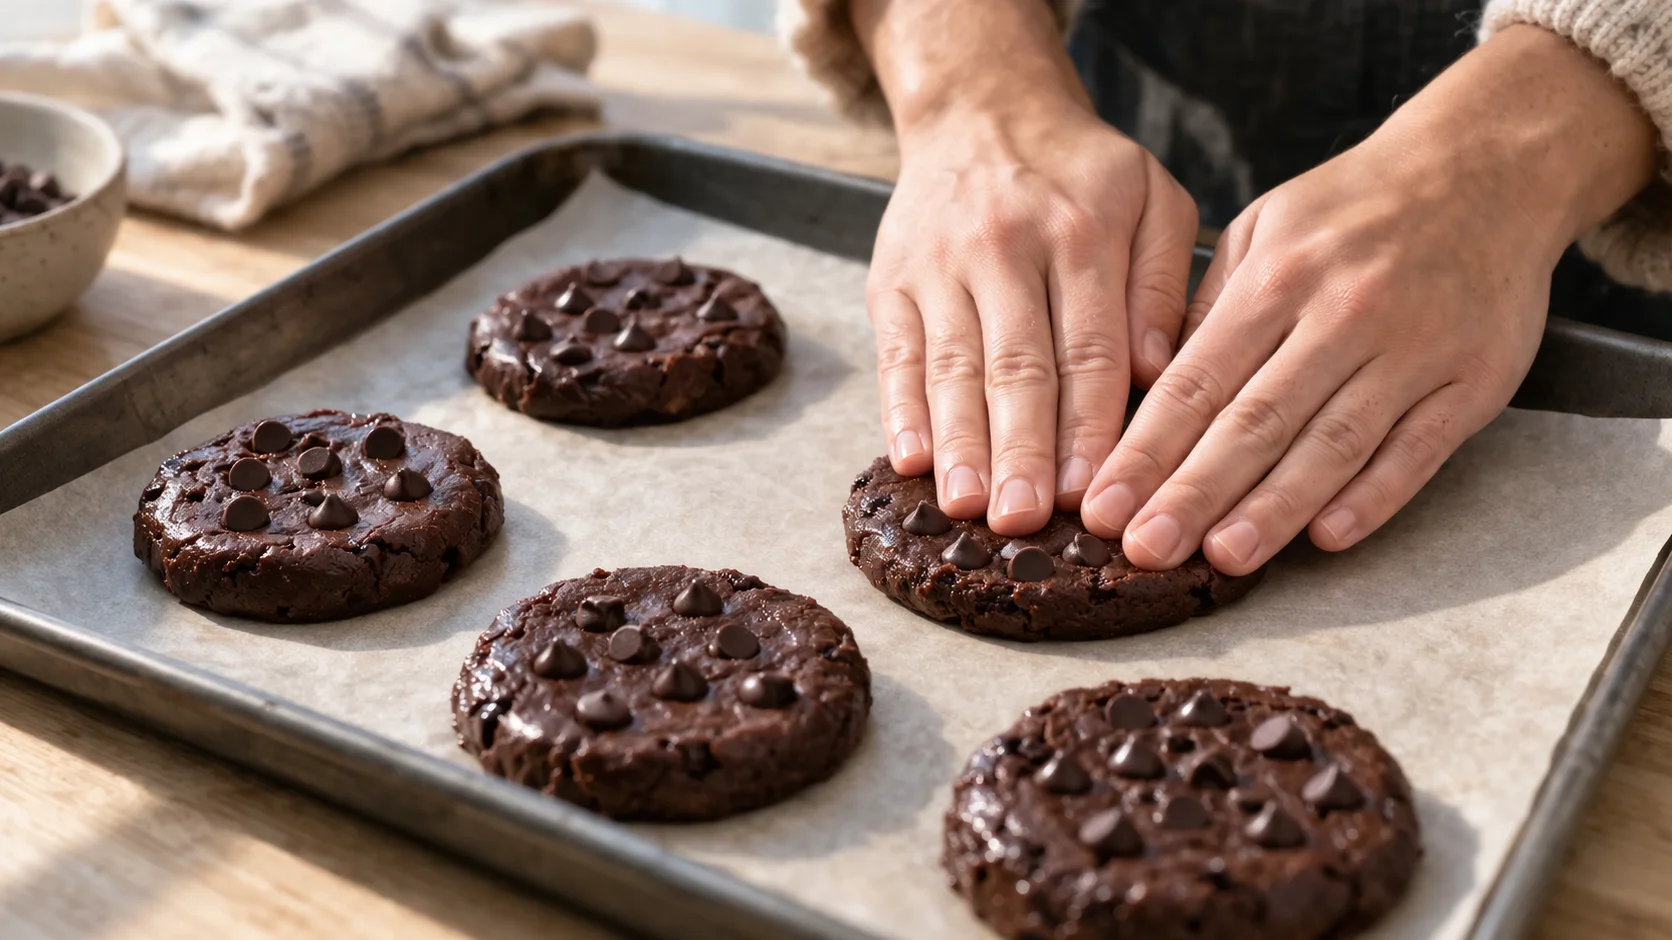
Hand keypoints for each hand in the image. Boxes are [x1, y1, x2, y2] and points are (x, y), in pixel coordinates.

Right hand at [851, 0, 1196, 534]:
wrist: (982, 111)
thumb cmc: (1082, 173)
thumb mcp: (1153, 198)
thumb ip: (1164, 282)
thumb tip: (1159, 371)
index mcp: (1083, 231)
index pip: (1090, 346)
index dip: (1090, 425)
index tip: (1096, 492)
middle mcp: (1007, 247)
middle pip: (1017, 366)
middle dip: (1021, 450)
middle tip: (1026, 520)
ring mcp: (941, 265)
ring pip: (951, 368)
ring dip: (960, 444)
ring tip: (968, 509)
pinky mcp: (892, 281)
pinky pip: (896, 354)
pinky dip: (900, 410)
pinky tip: (911, 460)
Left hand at [1079, 25, 1658, 572]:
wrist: (1489, 167)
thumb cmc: (1355, 208)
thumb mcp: (1263, 230)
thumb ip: (1208, 309)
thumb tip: (1148, 391)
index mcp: (1276, 277)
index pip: (1196, 382)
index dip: (1146, 451)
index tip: (1103, 506)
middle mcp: (1341, 313)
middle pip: (1256, 420)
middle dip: (1193, 492)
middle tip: (1144, 549)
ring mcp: (1414, 347)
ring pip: (1333, 442)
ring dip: (1275, 507)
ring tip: (1224, 558)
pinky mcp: (1477, 377)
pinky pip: (1420, 448)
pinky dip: (1376, 495)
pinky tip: (1330, 538)